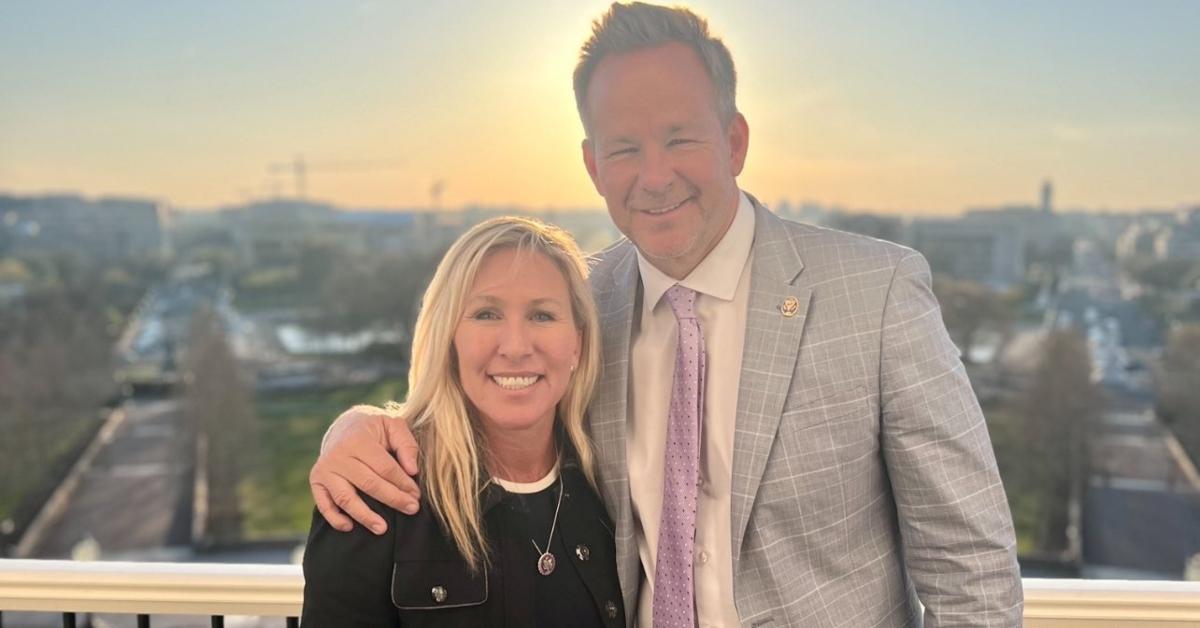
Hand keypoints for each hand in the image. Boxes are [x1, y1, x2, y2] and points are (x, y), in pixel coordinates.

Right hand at [308, 404, 421, 533]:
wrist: (344, 427)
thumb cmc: (375, 430)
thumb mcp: (393, 426)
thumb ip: (406, 445)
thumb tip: (412, 471)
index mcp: (358, 440)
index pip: (385, 468)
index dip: (403, 483)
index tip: (416, 495)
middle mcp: (338, 455)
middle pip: (369, 484)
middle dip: (393, 499)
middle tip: (412, 509)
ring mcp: (325, 470)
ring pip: (346, 498)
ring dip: (365, 516)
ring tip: (382, 529)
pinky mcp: (316, 481)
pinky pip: (324, 504)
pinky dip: (335, 518)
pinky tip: (350, 527)